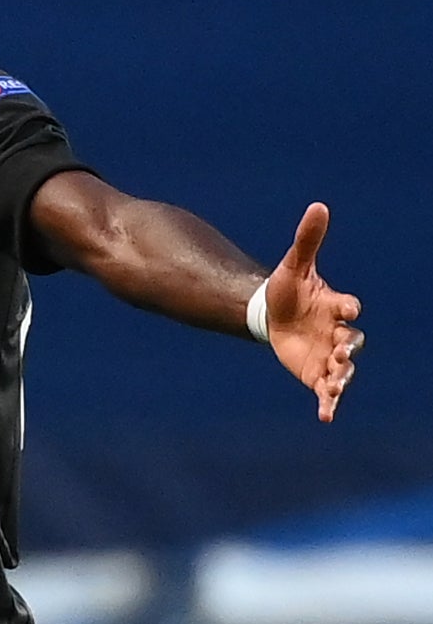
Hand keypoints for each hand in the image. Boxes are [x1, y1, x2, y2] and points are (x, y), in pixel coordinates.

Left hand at [265, 203, 363, 422]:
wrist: (272, 315)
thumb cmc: (288, 290)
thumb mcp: (294, 265)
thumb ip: (307, 240)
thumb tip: (318, 205)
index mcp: (334, 306)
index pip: (346, 307)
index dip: (347, 308)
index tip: (347, 308)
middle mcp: (337, 333)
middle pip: (350, 343)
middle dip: (348, 349)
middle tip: (343, 354)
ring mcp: (328, 355)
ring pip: (343, 369)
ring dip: (342, 377)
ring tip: (336, 385)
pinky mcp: (316, 374)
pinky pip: (326, 391)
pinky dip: (329, 403)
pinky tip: (326, 417)